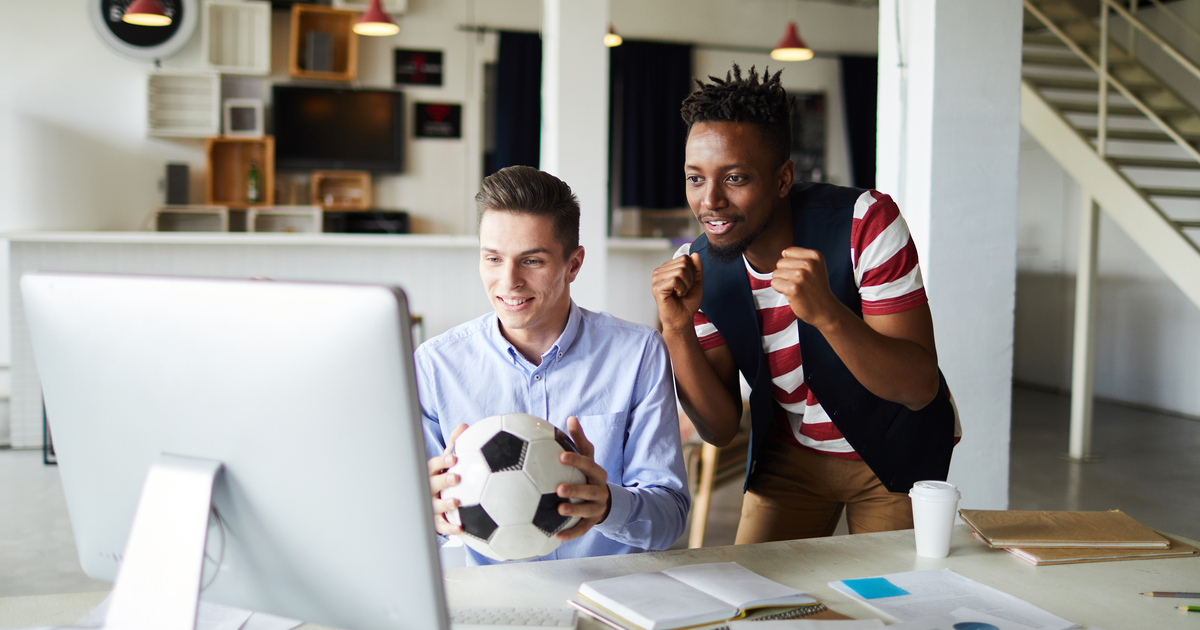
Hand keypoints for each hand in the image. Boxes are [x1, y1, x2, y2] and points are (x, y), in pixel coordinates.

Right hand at [428, 423, 468, 535]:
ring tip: (455, 503)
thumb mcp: (447, 460)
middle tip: (455, 478)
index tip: (454, 458)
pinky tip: (460, 529)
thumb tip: (464, 426)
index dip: (442, 462)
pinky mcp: (435, 520)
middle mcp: (428, 488)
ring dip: (444, 504)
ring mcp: (430, 504)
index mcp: (432, 472)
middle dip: (442, 480)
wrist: (430, 500)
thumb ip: (455, 443)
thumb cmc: (443, 475)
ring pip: (434, 505)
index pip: (433, 465)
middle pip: (431, 484)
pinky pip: (440, 525)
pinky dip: (449, 528)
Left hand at [554, 416, 611, 541]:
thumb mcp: (587, 457)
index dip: (575, 461)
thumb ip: (579, 440)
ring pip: (587, 510)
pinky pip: (582, 529)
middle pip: (590, 490)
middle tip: (559, 488)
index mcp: (596, 473)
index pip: (588, 465)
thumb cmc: (588, 474)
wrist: (606, 500)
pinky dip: (571, 534)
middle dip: (576, 489)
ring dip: (573, 511)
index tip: (560, 457)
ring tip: (559, 510)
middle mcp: (599, 490)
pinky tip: (556, 537)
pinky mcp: (592, 522)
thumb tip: (570, 417)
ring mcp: (597, 508)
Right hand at [651, 253, 703, 333]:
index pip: (685, 258)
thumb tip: (695, 254)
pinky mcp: (657, 288)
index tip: (687, 284)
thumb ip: (697, 268)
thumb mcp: (697, 281)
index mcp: (667, 268)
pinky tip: (676, 295)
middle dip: (690, 279)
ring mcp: (656, 279)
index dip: (692, 272)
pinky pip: (675, 280)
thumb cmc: (688, 301)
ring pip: (680, 271)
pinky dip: (681, 289)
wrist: (683, 318)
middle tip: (684, 290)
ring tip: (680, 293)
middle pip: (683, 263)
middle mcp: (659, 271)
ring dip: (686, 285)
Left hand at [770, 247, 842, 328]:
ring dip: (782, 282)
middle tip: (798, 283)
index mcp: (815, 256)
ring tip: (796, 288)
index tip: (801, 274)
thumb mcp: (816, 268)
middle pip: (780, 262)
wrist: (825, 310)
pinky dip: (780, 290)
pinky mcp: (793, 288)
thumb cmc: (817, 289)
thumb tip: (783, 252)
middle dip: (785, 274)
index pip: (788, 252)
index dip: (790, 264)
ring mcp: (801, 276)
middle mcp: (809, 264)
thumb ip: (801, 258)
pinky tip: (792, 294)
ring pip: (776, 273)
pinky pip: (774, 283)